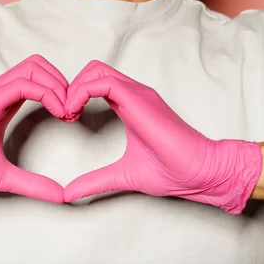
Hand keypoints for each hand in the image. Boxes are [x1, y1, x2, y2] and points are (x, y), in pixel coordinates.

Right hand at [0, 55, 67, 202]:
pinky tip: (58, 113)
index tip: (70, 117)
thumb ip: (33, 183)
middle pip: (38, 64)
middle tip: (72, 111)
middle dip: (63, 82)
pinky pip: (25, 84)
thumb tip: (61, 196)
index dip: (59, 91)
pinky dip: (48, 94)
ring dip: (58, 86)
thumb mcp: (4, 176)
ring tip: (66, 112)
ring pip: (34, 67)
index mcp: (2, 103)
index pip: (37, 77)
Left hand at [64, 61, 262, 214]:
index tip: (67, 119)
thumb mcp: (121, 175)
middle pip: (93, 70)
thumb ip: (95, 180)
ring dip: (74, 88)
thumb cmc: (170, 171)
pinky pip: (103, 82)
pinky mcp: (139, 98)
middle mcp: (133, 94)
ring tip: (68, 114)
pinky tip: (75, 113)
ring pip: (96, 70)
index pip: (96, 82)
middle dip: (71, 87)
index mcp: (129, 105)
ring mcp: (137, 93)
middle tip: (65, 114)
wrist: (198, 173)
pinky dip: (81, 92)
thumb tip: (69, 193)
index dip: (75, 95)